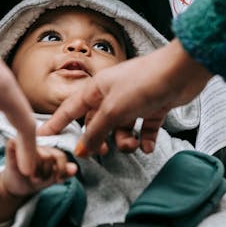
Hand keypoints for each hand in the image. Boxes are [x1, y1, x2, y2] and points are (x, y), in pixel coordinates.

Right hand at [0, 140, 77, 197]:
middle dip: (46, 173)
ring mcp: (25, 143)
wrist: (16, 187)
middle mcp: (38, 144)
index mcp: (49, 150)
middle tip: (39, 178)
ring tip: (31, 176)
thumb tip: (74, 168)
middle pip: (49, 157)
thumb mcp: (52, 178)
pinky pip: (21, 147)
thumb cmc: (34, 180)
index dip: (60, 169)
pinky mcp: (12, 145)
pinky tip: (22, 169)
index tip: (57, 180)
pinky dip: (23, 161)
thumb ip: (64, 173)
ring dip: (36, 172)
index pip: (60, 156)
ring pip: (38, 155)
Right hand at [38, 39, 211, 156]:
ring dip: (126, 141)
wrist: (181, 72)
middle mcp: (112, 94)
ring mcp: (133, 101)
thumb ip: (96, 132)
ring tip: (134, 144)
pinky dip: (145, 139)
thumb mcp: (113, 110)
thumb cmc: (144, 82)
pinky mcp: (153, 107)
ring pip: (121, 129)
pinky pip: (143, 129)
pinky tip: (148, 145)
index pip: (70, 109)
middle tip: (103, 153)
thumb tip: (82, 150)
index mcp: (97, 89)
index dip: (56, 123)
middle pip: (97, 124)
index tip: (44, 135)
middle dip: (100, 140)